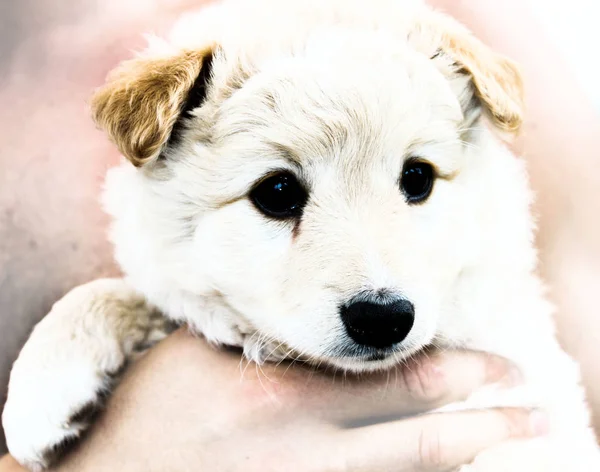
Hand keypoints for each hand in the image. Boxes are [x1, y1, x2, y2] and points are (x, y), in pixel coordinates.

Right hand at [50, 329, 544, 471]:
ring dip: (461, 461)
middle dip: (489, 424)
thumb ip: (266, 337)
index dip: (459, 373)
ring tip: (506, 440)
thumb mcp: (200, 354)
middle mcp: (305, 457)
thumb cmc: (145, 412)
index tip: (501, 366)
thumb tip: (325, 325)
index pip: (396, 382)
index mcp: (281, 398)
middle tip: (537, 407)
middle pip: (423, 443)